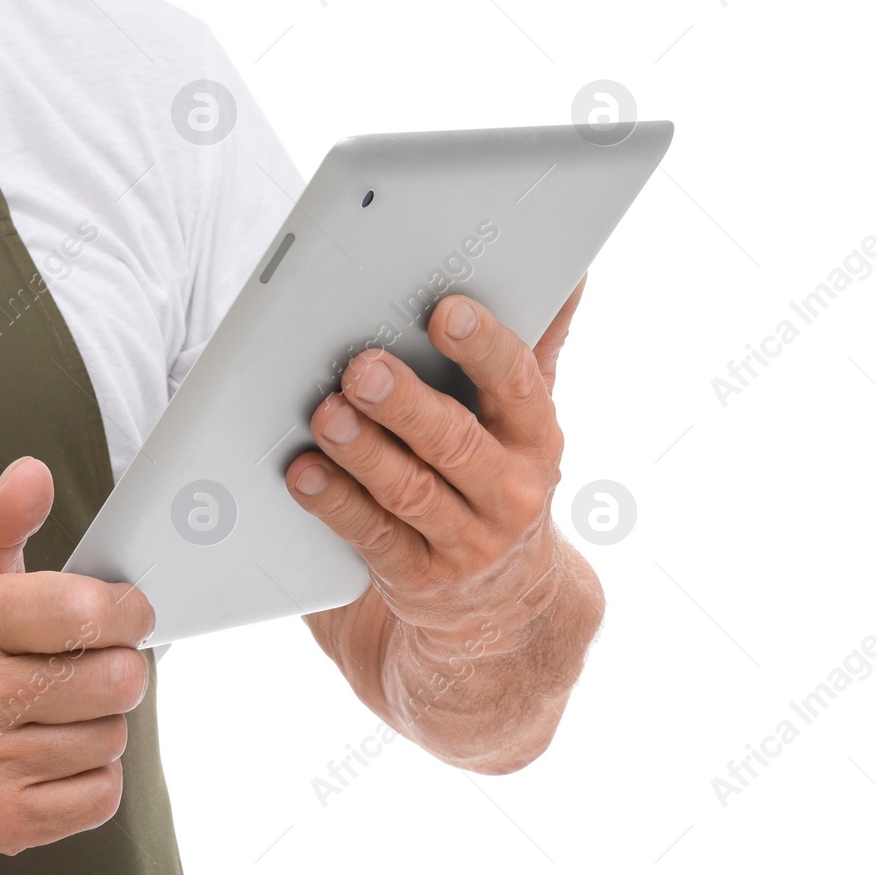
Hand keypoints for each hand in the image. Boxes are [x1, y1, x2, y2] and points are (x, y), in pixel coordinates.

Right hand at [0, 458, 153, 858]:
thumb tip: (32, 474)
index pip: (82, 611)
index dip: (126, 610)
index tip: (125, 612)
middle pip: (114, 680)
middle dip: (119, 666)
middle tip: (92, 663)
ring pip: (111, 736)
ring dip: (101, 722)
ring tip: (59, 709)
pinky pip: (99, 796)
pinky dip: (92, 776)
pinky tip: (55, 754)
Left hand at [285, 278, 585, 648]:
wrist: (504, 602)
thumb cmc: (502, 480)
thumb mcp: (527, 420)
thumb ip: (535, 347)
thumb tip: (570, 272)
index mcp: (536, 438)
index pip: (516, 384)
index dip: (482, 346)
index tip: (446, 310)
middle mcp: (509, 492)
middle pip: (455, 441)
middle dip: (406, 403)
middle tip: (362, 366)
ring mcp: (466, 541)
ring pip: (411, 491)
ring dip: (364, 452)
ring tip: (328, 415)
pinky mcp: (419, 578)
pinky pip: (372, 536)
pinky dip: (336, 503)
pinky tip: (305, 473)